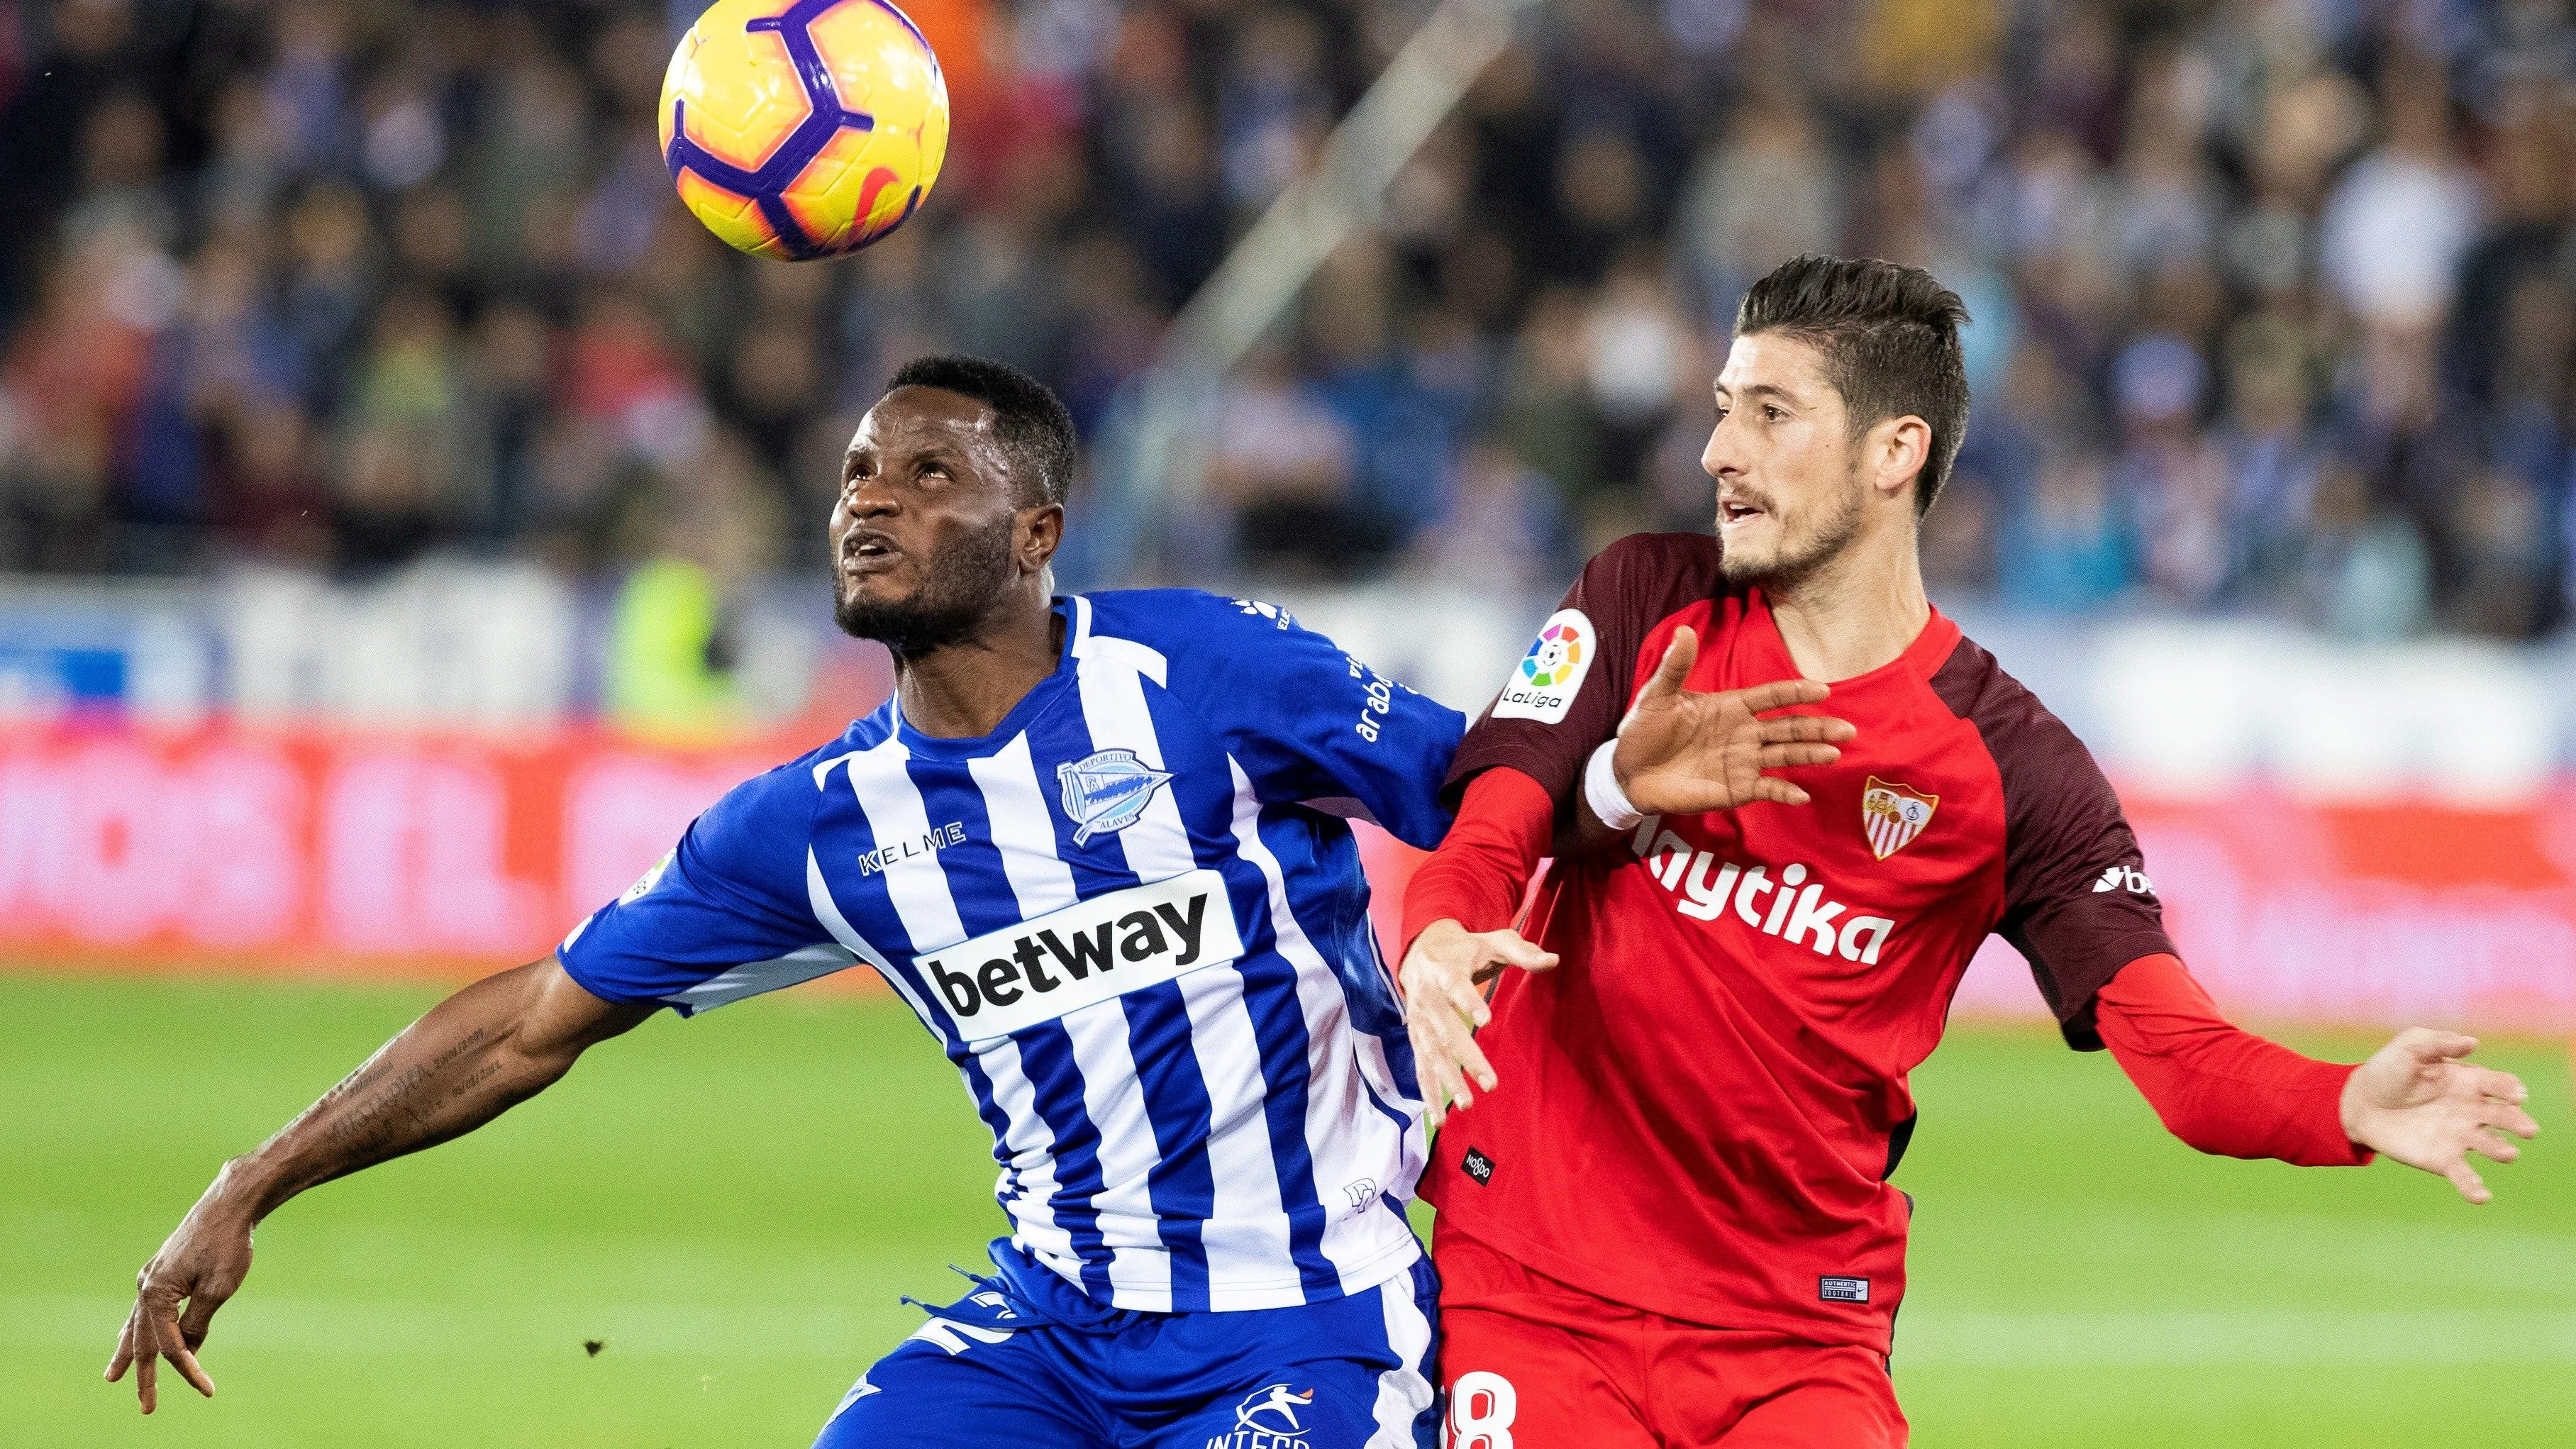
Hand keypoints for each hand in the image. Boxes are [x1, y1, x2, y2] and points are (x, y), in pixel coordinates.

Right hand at [107, 1181, 254, 1412]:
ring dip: (128, 1352)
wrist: (230, 1203)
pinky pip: (144, 1308)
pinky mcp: (161, 1269)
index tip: (207, 1388)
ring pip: (135, 1324)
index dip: (187, 1369)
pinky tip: (135, 1334)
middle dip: (144, 1375)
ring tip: (114, 1376)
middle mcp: (145, 1285)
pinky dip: (140, 1327)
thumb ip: (198, 1323)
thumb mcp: (219, 1289)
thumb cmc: (229, 1244)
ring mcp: (150, 1276)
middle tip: (146, 1407)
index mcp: (156, 1293)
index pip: (169, 1345)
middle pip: (143, 1340)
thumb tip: (187, 1351)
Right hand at [1400, 919, 1557, 1132]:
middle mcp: (1427, 998)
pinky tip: (1440, 1119)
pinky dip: (1428, 1094)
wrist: (1421, 952)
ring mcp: (1419, 1021)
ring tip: (1467, 1104)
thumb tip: (1554, 960)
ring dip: (1448, 1081)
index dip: (1468, 1001)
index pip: (1455, 986)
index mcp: (1445, 971)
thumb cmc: (1466, 950)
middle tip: (1490, 1083)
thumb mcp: (1492, 941)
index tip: (1486, 1019)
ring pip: (1432, 1054)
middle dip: (1467, 1057)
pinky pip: (1420, 1068)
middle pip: (1446, 1030)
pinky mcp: (1417, 1039)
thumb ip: (1521, 951)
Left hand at [1612, 628, 1853, 813]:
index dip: (1795, 692)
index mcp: (1731, 706)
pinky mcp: (1735, 789)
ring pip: (1784, 756)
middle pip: (1788, 727)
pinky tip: (1801, 794)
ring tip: (1834, 754)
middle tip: (1847, 730)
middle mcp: (1744, 733)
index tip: (1822, 689)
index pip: (1771, 696)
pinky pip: (1766, 789)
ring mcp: (1742, 761)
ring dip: (1809, 755)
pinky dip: (1784, 792)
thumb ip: (1675, 667)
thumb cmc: (1644, 730)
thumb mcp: (1657, 696)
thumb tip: (1684, 630)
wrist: (1628, 772)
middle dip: (1817, 727)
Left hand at [2340, 1029, 2537, 1203]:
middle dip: (2518, 1122)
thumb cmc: (2388, 1070)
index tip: (2516, 1094)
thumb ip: (2438, 1043)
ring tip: (2508, 1154)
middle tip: (2528, 1129)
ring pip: (2490, 1146)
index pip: (2499, 1085)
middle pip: (2503, 1117)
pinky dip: (2474, 1188)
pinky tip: (2482, 1197)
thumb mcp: (2409, 1047)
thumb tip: (2472, 1042)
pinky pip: (2463, 1175)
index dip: (2511, 1089)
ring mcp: (2460, 1137)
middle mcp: (2471, 1111)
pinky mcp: (2442, 1160)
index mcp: (2469, 1081)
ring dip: (2502, 1151)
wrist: (2358, 1102)